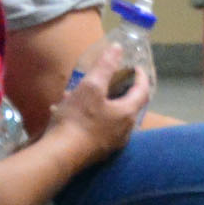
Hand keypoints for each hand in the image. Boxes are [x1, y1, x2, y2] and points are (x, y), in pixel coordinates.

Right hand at [55, 43, 151, 162]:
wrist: (60, 156)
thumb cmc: (78, 119)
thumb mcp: (90, 87)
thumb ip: (105, 66)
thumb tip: (118, 49)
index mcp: (127, 114)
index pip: (143, 91)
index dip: (141, 76)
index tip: (135, 67)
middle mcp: (125, 131)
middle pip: (127, 105)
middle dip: (115, 90)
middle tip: (105, 79)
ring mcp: (112, 144)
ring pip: (110, 117)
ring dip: (99, 104)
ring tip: (78, 95)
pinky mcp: (98, 152)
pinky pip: (99, 129)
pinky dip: (90, 118)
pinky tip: (70, 114)